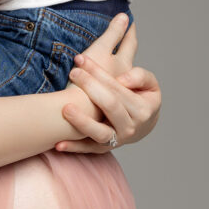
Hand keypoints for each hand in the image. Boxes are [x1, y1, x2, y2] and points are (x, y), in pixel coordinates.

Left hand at [58, 15, 160, 153]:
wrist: (142, 126)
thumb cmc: (142, 99)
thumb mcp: (150, 85)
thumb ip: (139, 77)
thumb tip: (122, 80)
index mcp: (142, 110)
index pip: (117, 88)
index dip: (99, 72)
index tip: (81, 59)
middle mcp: (130, 127)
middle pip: (109, 105)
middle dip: (90, 87)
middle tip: (73, 72)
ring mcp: (117, 140)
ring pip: (100, 133)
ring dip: (82, 122)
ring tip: (65, 109)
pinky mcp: (103, 149)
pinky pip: (88, 149)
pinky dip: (74, 147)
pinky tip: (58, 144)